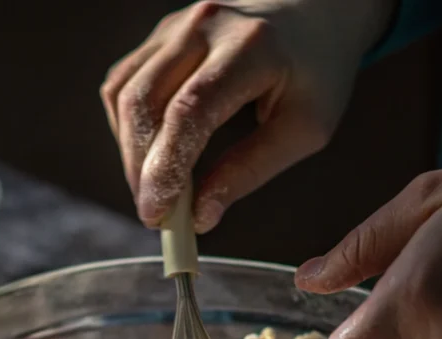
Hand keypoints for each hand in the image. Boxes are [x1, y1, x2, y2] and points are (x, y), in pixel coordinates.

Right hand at [100, 0, 393, 231]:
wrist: (314, 12)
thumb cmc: (317, 72)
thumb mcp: (305, 128)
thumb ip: (251, 169)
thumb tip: (201, 215)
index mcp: (250, 46)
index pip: (189, 110)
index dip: (165, 167)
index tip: (158, 213)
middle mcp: (205, 26)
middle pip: (145, 103)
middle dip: (141, 169)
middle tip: (155, 215)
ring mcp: (177, 25)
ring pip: (125, 95)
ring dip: (131, 153)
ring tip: (154, 188)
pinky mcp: (161, 35)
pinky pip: (123, 86)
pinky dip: (128, 129)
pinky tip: (150, 154)